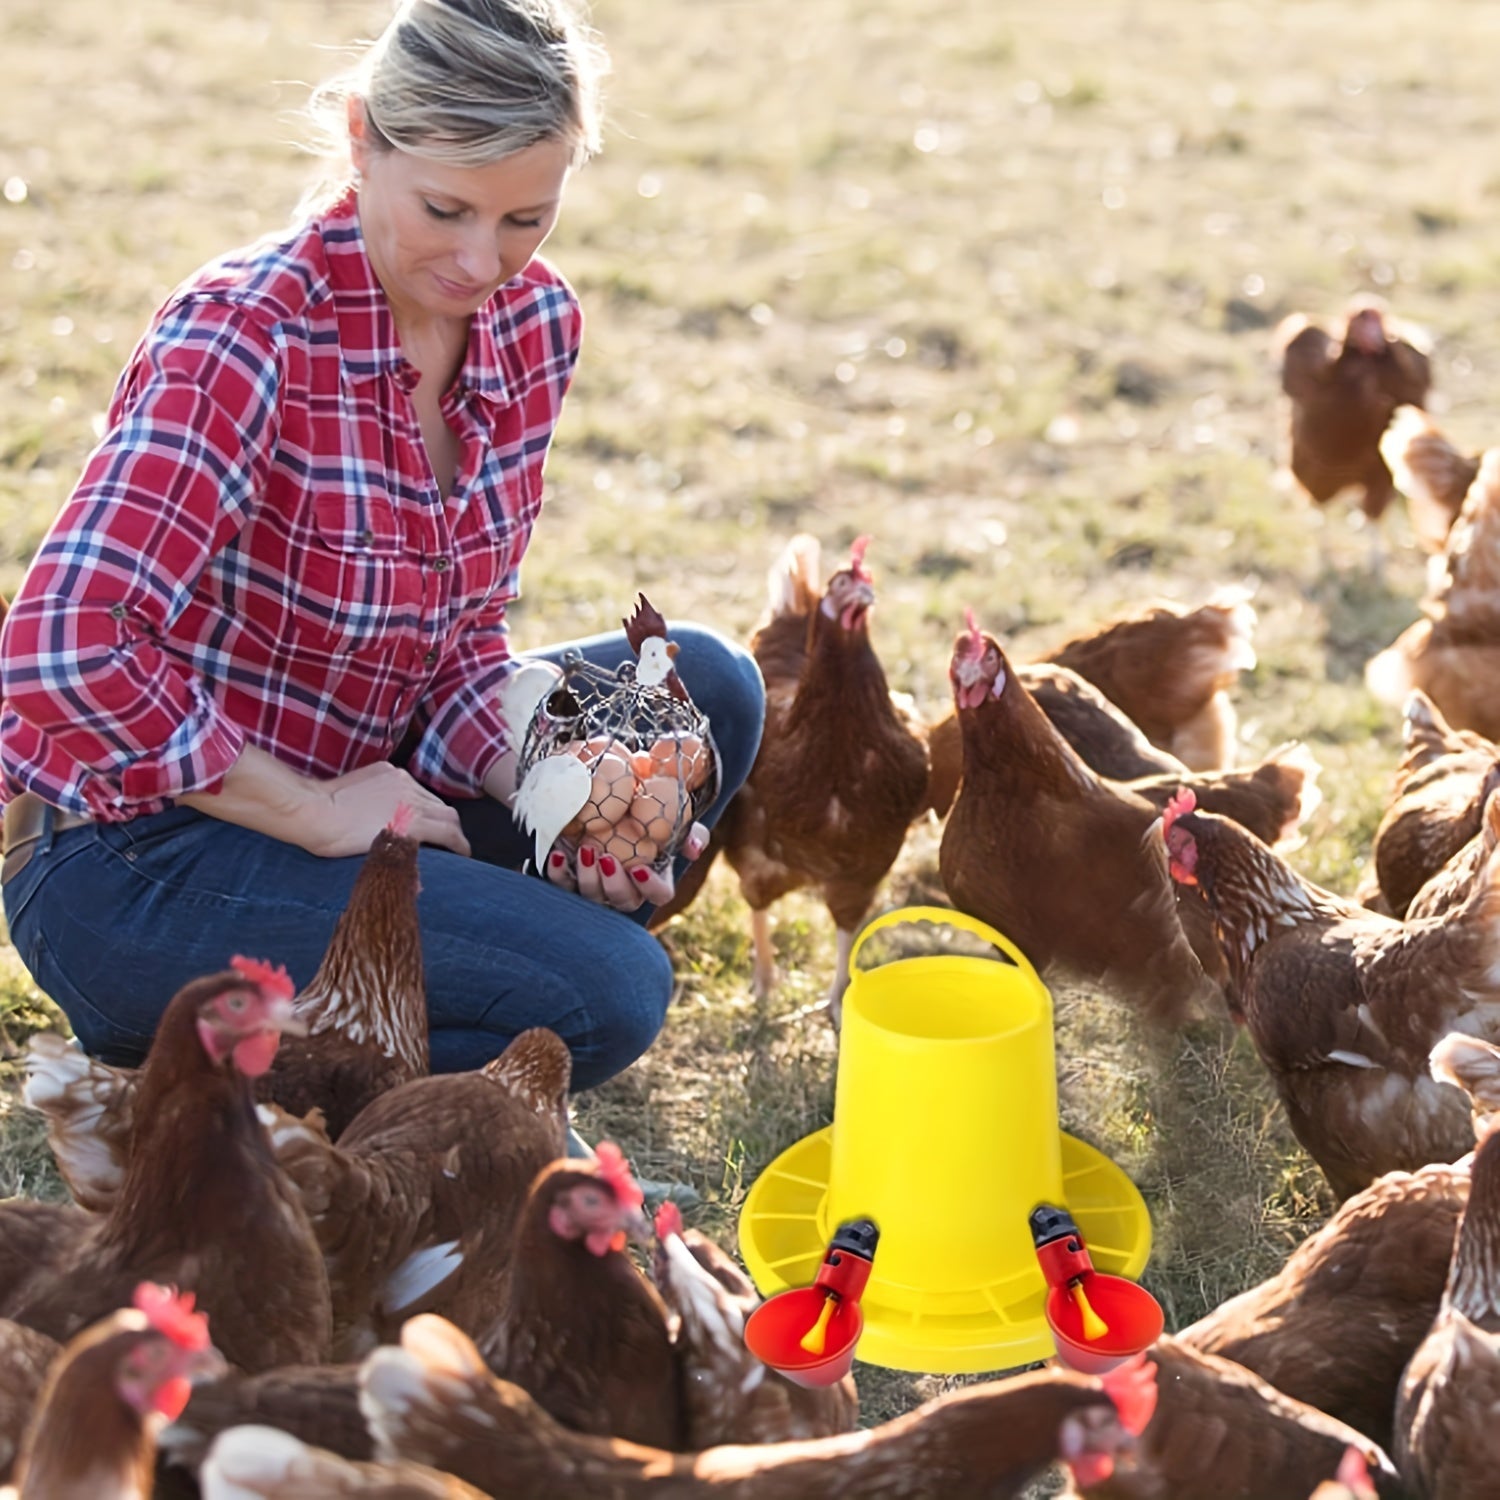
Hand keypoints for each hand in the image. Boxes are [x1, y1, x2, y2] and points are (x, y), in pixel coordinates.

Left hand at [305, 762, 470, 858]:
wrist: (311, 810)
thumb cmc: (337, 840)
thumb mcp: (374, 861)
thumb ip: (404, 867)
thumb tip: (419, 883)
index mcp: (412, 822)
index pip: (451, 832)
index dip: (462, 845)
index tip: (464, 853)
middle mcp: (412, 797)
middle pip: (447, 812)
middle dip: (451, 829)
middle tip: (449, 842)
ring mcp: (400, 780)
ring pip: (430, 797)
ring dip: (433, 812)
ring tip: (424, 825)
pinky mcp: (387, 770)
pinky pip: (411, 784)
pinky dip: (413, 798)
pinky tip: (401, 807)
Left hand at [545, 821, 707, 912]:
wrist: (608, 796)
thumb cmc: (645, 808)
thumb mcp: (671, 815)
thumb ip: (691, 831)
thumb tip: (693, 849)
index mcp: (653, 876)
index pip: (660, 894)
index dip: (650, 887)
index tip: (639, 868)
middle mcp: (624, 886)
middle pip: (624, 901)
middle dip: (614, 885)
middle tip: (607, 859)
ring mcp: (596, 884)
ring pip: (592, 896)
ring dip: (588, 877)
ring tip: (585, 850)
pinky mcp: (569, 875)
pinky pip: (562, 884)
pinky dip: (558, 872)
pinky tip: (557, 853)